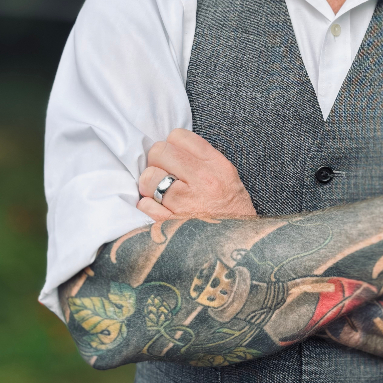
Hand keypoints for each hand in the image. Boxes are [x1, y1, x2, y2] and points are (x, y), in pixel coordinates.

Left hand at [137, 128, 256, 220]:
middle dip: (157, 162)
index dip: (172, 145)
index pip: (179, 136)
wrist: (239, 245)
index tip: (174, 157)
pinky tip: (159, 209)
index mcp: (216, 165)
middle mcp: (201, 180)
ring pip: (148, 177)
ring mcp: (184, 202)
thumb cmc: (232, 210)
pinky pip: (144, 205)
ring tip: (160, 193)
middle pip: (159, 152)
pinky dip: (147, 207)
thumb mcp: (228, 176)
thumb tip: (172, 147)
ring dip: (149, 185)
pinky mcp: (170, 224)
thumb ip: (203, 159)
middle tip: (164, 173)